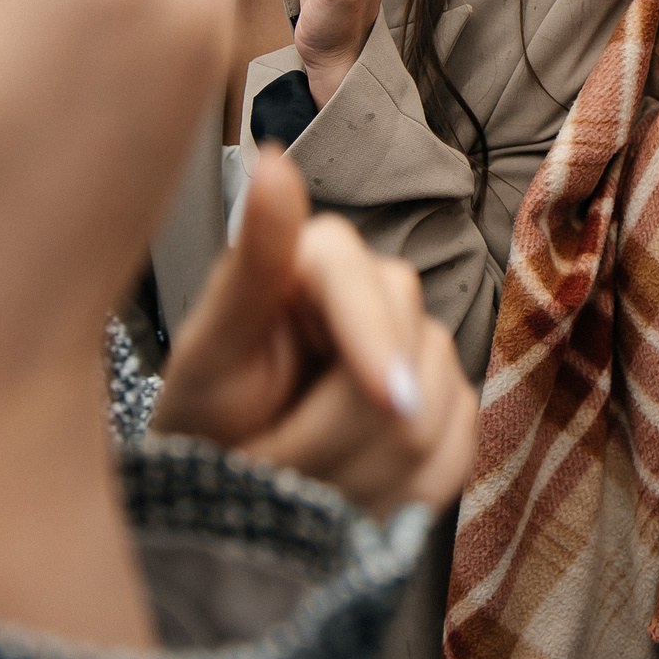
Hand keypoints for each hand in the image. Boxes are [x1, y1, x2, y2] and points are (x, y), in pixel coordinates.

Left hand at [154, 146, 477, 515]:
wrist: (226, 489)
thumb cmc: (203, 416)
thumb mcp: (210, 351)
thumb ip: (251, 265)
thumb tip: (271, 162)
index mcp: (323, 259)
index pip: (374, 290)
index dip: (380, 348)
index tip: (385, 402)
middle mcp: (384, 292)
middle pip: (405, 369)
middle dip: (332, 440)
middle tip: (270, 468)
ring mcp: (425, 350)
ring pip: (432, 422)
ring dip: (357, 478)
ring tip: (299, 488)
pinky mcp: (449, 406)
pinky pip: (455, 457)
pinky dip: (397, 496)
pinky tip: (347, 495)